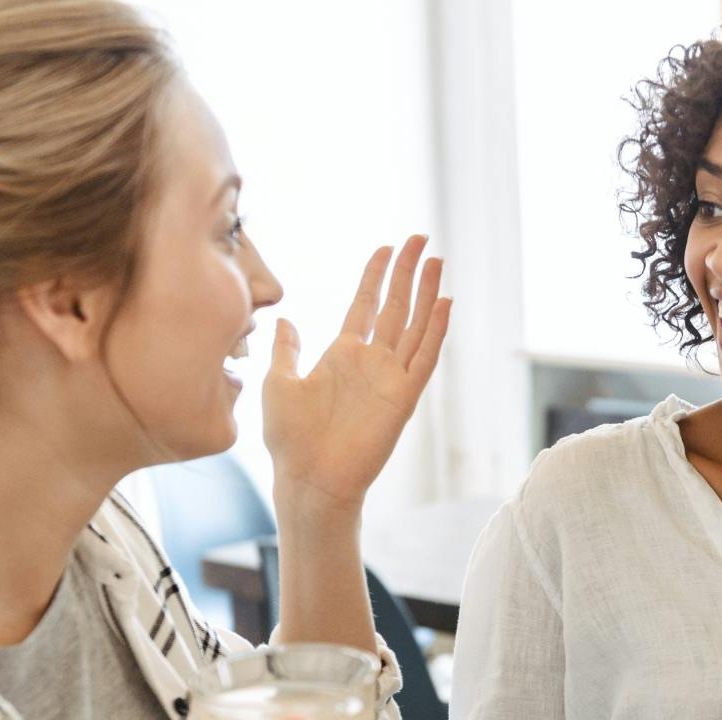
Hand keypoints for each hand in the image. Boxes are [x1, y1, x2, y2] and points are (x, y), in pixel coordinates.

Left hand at [262, 235, 451, 511]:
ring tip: (437, 261)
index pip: (366, 305)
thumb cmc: (290, 439)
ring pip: (415, 325)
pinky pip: (424, 358)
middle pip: (396, 307)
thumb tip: (285, 318)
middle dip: (408, 272)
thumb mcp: (278, 382)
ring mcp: (390, 378)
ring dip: (426, 292)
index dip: (376, 276)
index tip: (387, 247)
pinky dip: (435, 331)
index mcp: (342, 355)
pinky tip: (443, 304)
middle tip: (421, 239)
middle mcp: (371, 362)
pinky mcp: (403, 397)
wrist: (310, 478)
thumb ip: (286, 349)